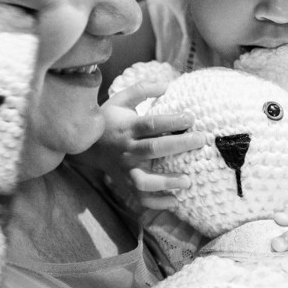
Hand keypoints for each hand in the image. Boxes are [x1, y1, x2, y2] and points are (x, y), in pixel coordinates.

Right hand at [92, 81, 206, 209]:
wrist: (86, 146)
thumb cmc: (109, 120)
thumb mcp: (120, 100)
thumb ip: (142, 89)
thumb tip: (168, 84)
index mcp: (128, 127)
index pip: (151, 124)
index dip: (172, 120)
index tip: (191, 117)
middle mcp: (127, 149)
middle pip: (153, 149)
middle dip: (179, 144)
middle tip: (201, 140)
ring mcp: (126, 169)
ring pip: (144, 180)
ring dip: (166, 182)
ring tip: (188, 181)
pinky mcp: (126, 183)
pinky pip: (140, 198)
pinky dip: (157, 203)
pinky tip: (175, 201)